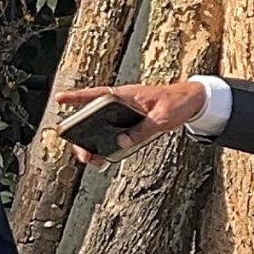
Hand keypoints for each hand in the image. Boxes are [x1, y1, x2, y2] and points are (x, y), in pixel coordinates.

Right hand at [54, 82, 209, 164]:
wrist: (193, 103)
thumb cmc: (177, 102)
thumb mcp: (162, 118)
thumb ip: (142, 130)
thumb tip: (122, 143)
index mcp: (126, 94)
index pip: (97, 94)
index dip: (77, 97)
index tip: (60, 98)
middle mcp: (122, 103)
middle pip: (94, 118)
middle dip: (84, 135)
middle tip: (82, 153)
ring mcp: (126, 115)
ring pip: (103, 129)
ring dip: (95, 143)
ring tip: (91, 159)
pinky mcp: (133, 125)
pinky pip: (116, 136)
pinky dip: (109, 146)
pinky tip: (105, 158)